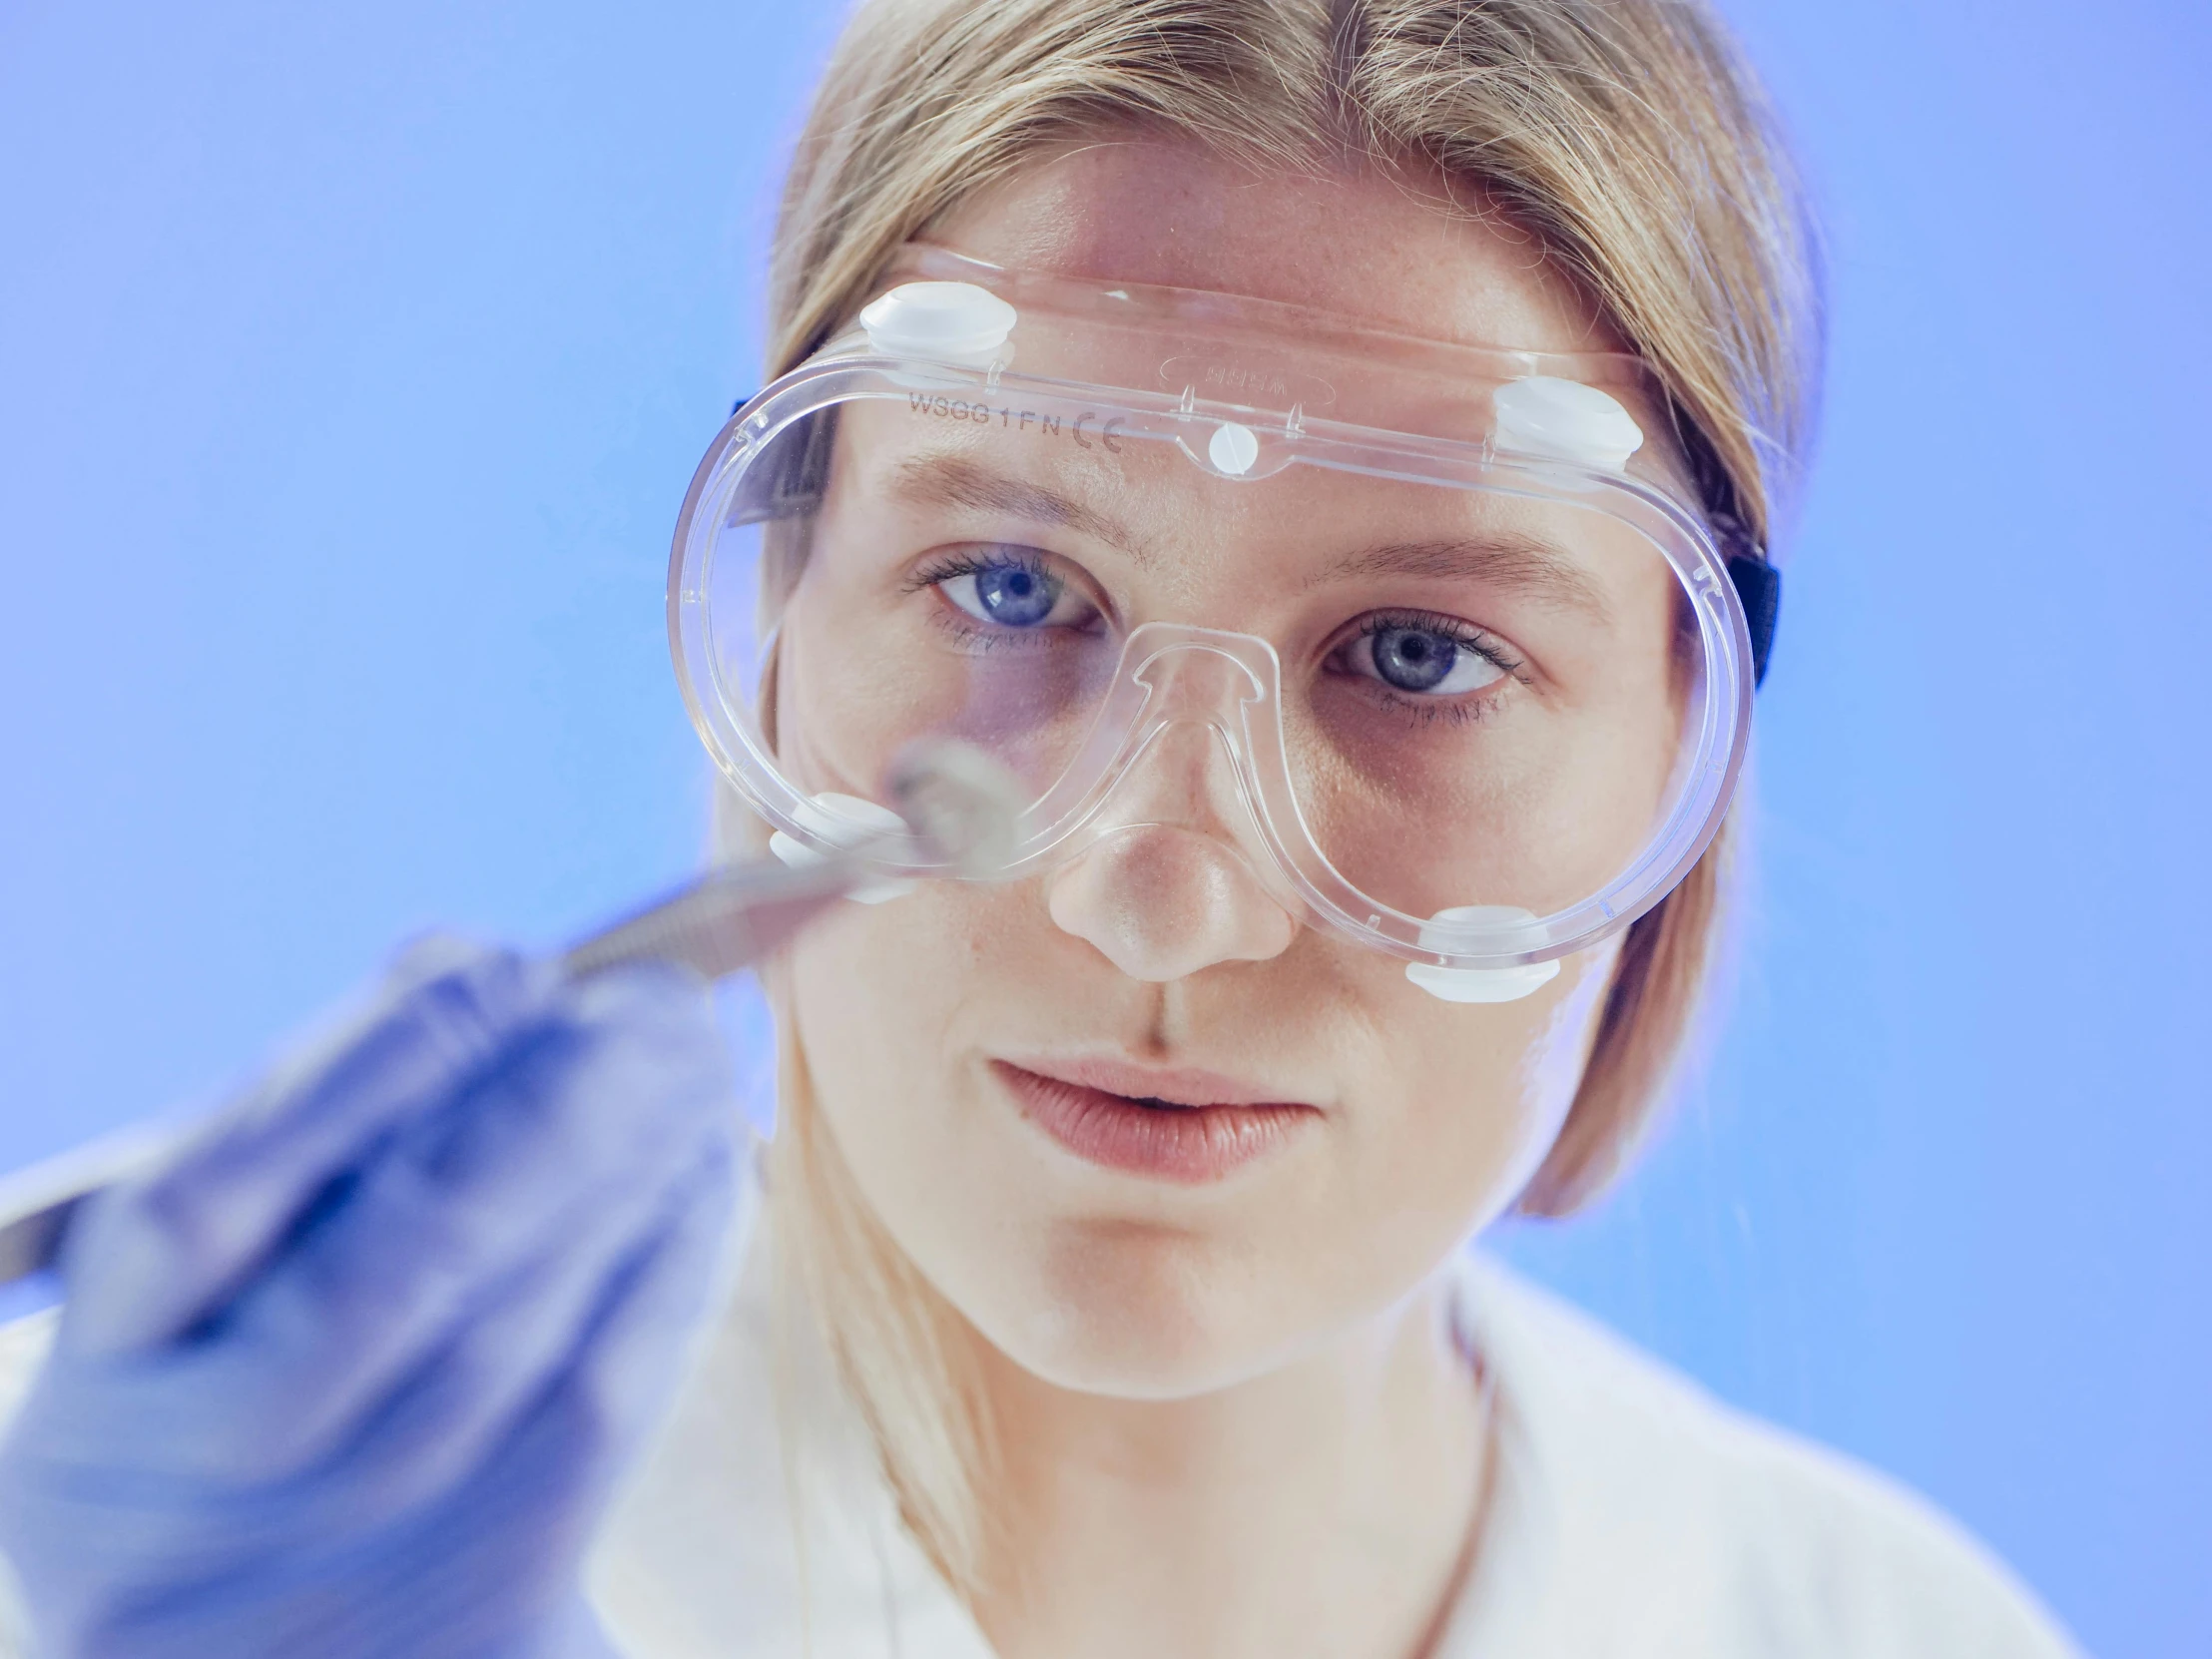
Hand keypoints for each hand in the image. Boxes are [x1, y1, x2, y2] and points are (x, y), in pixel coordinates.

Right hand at [0, 938, 742, 1658]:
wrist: (272, 1651)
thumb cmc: (244, 1393)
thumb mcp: (200, 1286)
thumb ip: (302, 1127)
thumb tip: (471, 970)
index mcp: (112, 1374)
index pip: (209, 1206)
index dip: (373, 1072)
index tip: (504, 971)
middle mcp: (220, 1471)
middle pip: (395, 1272)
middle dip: (552, 1110)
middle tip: (653, 1005)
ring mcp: (357, 1540)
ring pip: (524, 1329)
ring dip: (635, 1167)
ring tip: (694, 1059)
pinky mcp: (493, 1579)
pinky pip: (607, 1397)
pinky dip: (671, 1257)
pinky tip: (704, 1164)